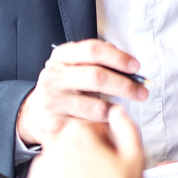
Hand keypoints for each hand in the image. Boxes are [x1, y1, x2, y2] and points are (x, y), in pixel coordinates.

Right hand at [16, 40, 148, 146]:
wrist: (35, 111)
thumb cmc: (65, 86)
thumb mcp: (74, 65)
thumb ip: (99, 61)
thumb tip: (130, 66)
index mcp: (62, 56)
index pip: (92, 50)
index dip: (117, 58)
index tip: (135, 67)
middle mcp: (54, 76)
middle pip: (96, 77)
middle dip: (124, 85)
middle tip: (142, 93)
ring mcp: (52, 100)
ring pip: (95, 107)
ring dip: (116, 110)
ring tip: (124, 111)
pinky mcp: (53, 124)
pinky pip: (88, 127)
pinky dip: (102, 127)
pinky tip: (106, 125)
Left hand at [24, 106, 144, 177]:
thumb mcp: (135, 157)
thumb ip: (126, 126)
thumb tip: (117, 112)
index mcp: (79, 133)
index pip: (94, 124)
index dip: (108, 140)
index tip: (112, 155)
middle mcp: (55, 145)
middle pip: (75, 141)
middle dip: (89, 152)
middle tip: (103, 174)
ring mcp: (42, 167)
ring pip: (60, 159)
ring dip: (72, 167)